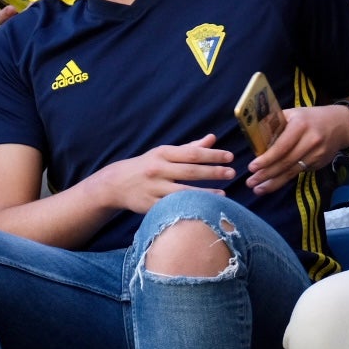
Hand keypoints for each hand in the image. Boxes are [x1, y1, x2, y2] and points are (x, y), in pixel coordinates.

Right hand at [96, 135, 233, 213]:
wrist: (116, 184)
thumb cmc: (146, 166)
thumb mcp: (164, 153)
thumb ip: (189, 147)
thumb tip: (212, 139)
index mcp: (163, 154)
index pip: (192, 153)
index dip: (212, 155)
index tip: (230, 157)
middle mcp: (158, 170)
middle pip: (191, 171)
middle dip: (213, 172)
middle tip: (232, 173)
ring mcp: (154, 188)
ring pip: (184, 192)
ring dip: (206, 193)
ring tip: (224, 195)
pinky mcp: (150, 205)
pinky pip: (173, 207)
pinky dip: (189, 208)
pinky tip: (203, 209)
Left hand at [248, 104, 348, 193]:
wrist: (341, 125)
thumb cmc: (311, 118)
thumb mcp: (293, 114)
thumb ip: (275, 123)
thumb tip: (254, 136)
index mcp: (300, 125)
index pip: (282, 146)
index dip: (267, 159)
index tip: (252, 167)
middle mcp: (310, 141)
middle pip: (285, 162)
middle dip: (266, 174)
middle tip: (250, 182)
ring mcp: (317, 154)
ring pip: (292, 172)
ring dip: (273, 183)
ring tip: (258, 189)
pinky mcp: (319, 164)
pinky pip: (299, 173)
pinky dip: (284, 180)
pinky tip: (273, 184)